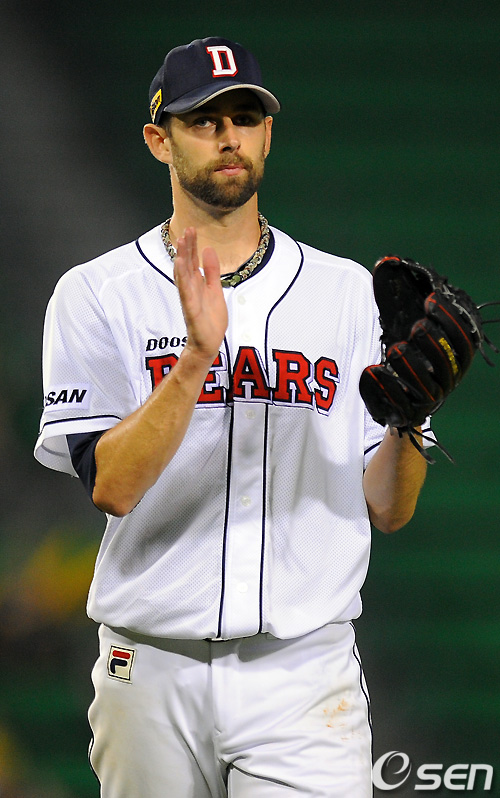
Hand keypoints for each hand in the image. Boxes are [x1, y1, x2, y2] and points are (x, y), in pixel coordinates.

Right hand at [174, 228, 227, 362]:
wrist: (209, 343)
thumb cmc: (210, 319)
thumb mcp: (215, 289)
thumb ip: (212, 271)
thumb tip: (208, 249)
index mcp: (197, 284)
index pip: (193, 260)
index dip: (192, 245)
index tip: (191, 229)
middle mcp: (190, 288)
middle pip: (187, 264)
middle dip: (186, 247)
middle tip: (187, 229)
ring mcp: (189, 298)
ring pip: (183, 275)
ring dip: (182, 258)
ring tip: (180, 242)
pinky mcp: (191, 309)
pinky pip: (185, 292)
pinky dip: (183, 279)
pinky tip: (181, 266)